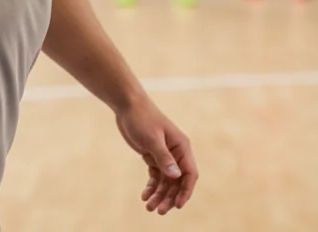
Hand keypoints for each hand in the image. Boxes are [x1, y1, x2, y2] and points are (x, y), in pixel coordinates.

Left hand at [115, 97, 197, 214]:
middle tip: (159, 211)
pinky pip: (156, 176)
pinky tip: (144, 196)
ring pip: (166, 181)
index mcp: (182, 147)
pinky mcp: (153, 156)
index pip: (189, 173)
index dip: (185, 191)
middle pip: (177, 181)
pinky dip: (151, 186)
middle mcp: (176, 153)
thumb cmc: (142, 119)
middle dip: (169, 197)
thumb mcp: (152, 139)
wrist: (128, 106)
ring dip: (159, 195)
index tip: (177, 205)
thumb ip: (164, 158)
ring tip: (149, 207)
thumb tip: (176, 176)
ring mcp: (165, 155)